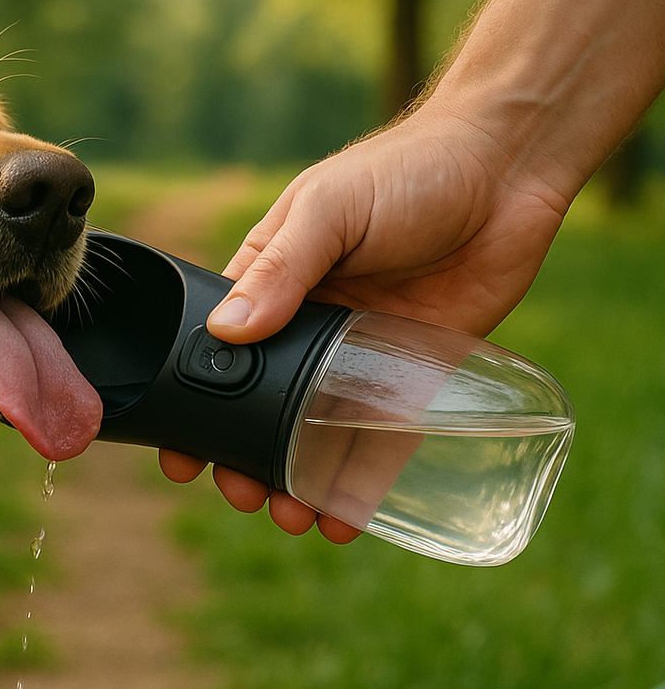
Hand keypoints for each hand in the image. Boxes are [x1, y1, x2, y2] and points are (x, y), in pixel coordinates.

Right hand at [160, 105, 568, 538]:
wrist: (508, 169)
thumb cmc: (406, 171)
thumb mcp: (330, 209)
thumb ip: (281, 267)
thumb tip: (227, 330)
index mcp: (270, 284)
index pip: (217, 356)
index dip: (193, 407)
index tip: (179, 456)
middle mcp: (307, 329)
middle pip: (262, 410)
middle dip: (244, 460)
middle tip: (242, 495)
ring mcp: (359, 358)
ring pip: (317, 436)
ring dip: (298, 482)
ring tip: (293, 517)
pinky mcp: (417, 377)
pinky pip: (385, 441)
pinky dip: (363, 484)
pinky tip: (349, 519)